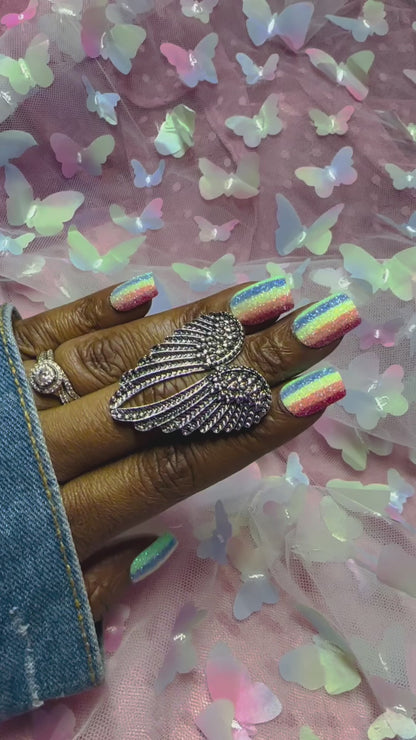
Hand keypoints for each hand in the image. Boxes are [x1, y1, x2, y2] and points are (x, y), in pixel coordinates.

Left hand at [14, 278, 357, 619]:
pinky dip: (90, 312)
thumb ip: (97, 585)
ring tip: (265, 297)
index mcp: (63, 524)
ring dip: (193, 327)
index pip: (176, 465)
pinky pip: (38, 335)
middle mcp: (42, 455)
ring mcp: (11, 402)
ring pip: (114, 359)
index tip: (317, 392)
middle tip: (318, 322)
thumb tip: (162, 534)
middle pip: (161, 401)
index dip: (251, 430)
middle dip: (249, 361)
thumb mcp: (29, 613)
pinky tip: (146, 292)